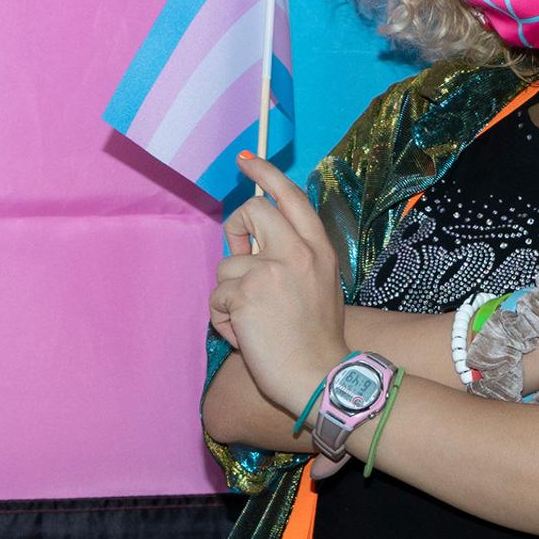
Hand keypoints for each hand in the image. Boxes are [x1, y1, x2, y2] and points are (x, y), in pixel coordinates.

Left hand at [213, 156, 348, 419]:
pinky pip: (217, 298)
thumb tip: (255, 247)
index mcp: (319, 249)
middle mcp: (296, 253)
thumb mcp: (321, 285)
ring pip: (227, 264)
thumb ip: (295, 259)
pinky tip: (247, 336)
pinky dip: (225, 320)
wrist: (320, 378)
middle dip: (237, 227)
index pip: (291, 197)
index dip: (266, 174)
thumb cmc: (318, 340)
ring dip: (231, 295)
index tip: (247, 161)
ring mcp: (269, 272)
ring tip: (254, 322)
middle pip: (253, 212)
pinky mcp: (244, 295)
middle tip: (239, 249)